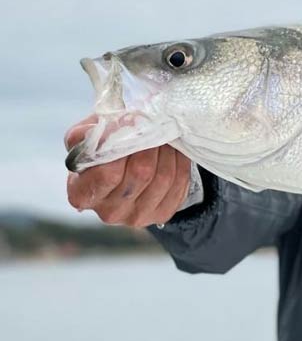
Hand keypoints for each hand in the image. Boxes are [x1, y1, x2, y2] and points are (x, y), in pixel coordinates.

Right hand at [65, 115, 192, 227]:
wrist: (120, 169)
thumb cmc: (99, 151)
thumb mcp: (85, 137)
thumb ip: (92, 131)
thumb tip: (122, 125)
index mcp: (81, 194)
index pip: (107, 174)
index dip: (123, 146)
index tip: (132, 124)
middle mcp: (108, 212)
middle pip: (140, 174)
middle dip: (150, 145)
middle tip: (153, 127)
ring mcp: (136, 217)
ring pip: (163, 177)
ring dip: (167, 151)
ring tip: (163, 136)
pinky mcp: (161, 214)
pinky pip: (179, 183)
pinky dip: (180, 162)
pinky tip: (173, 151)